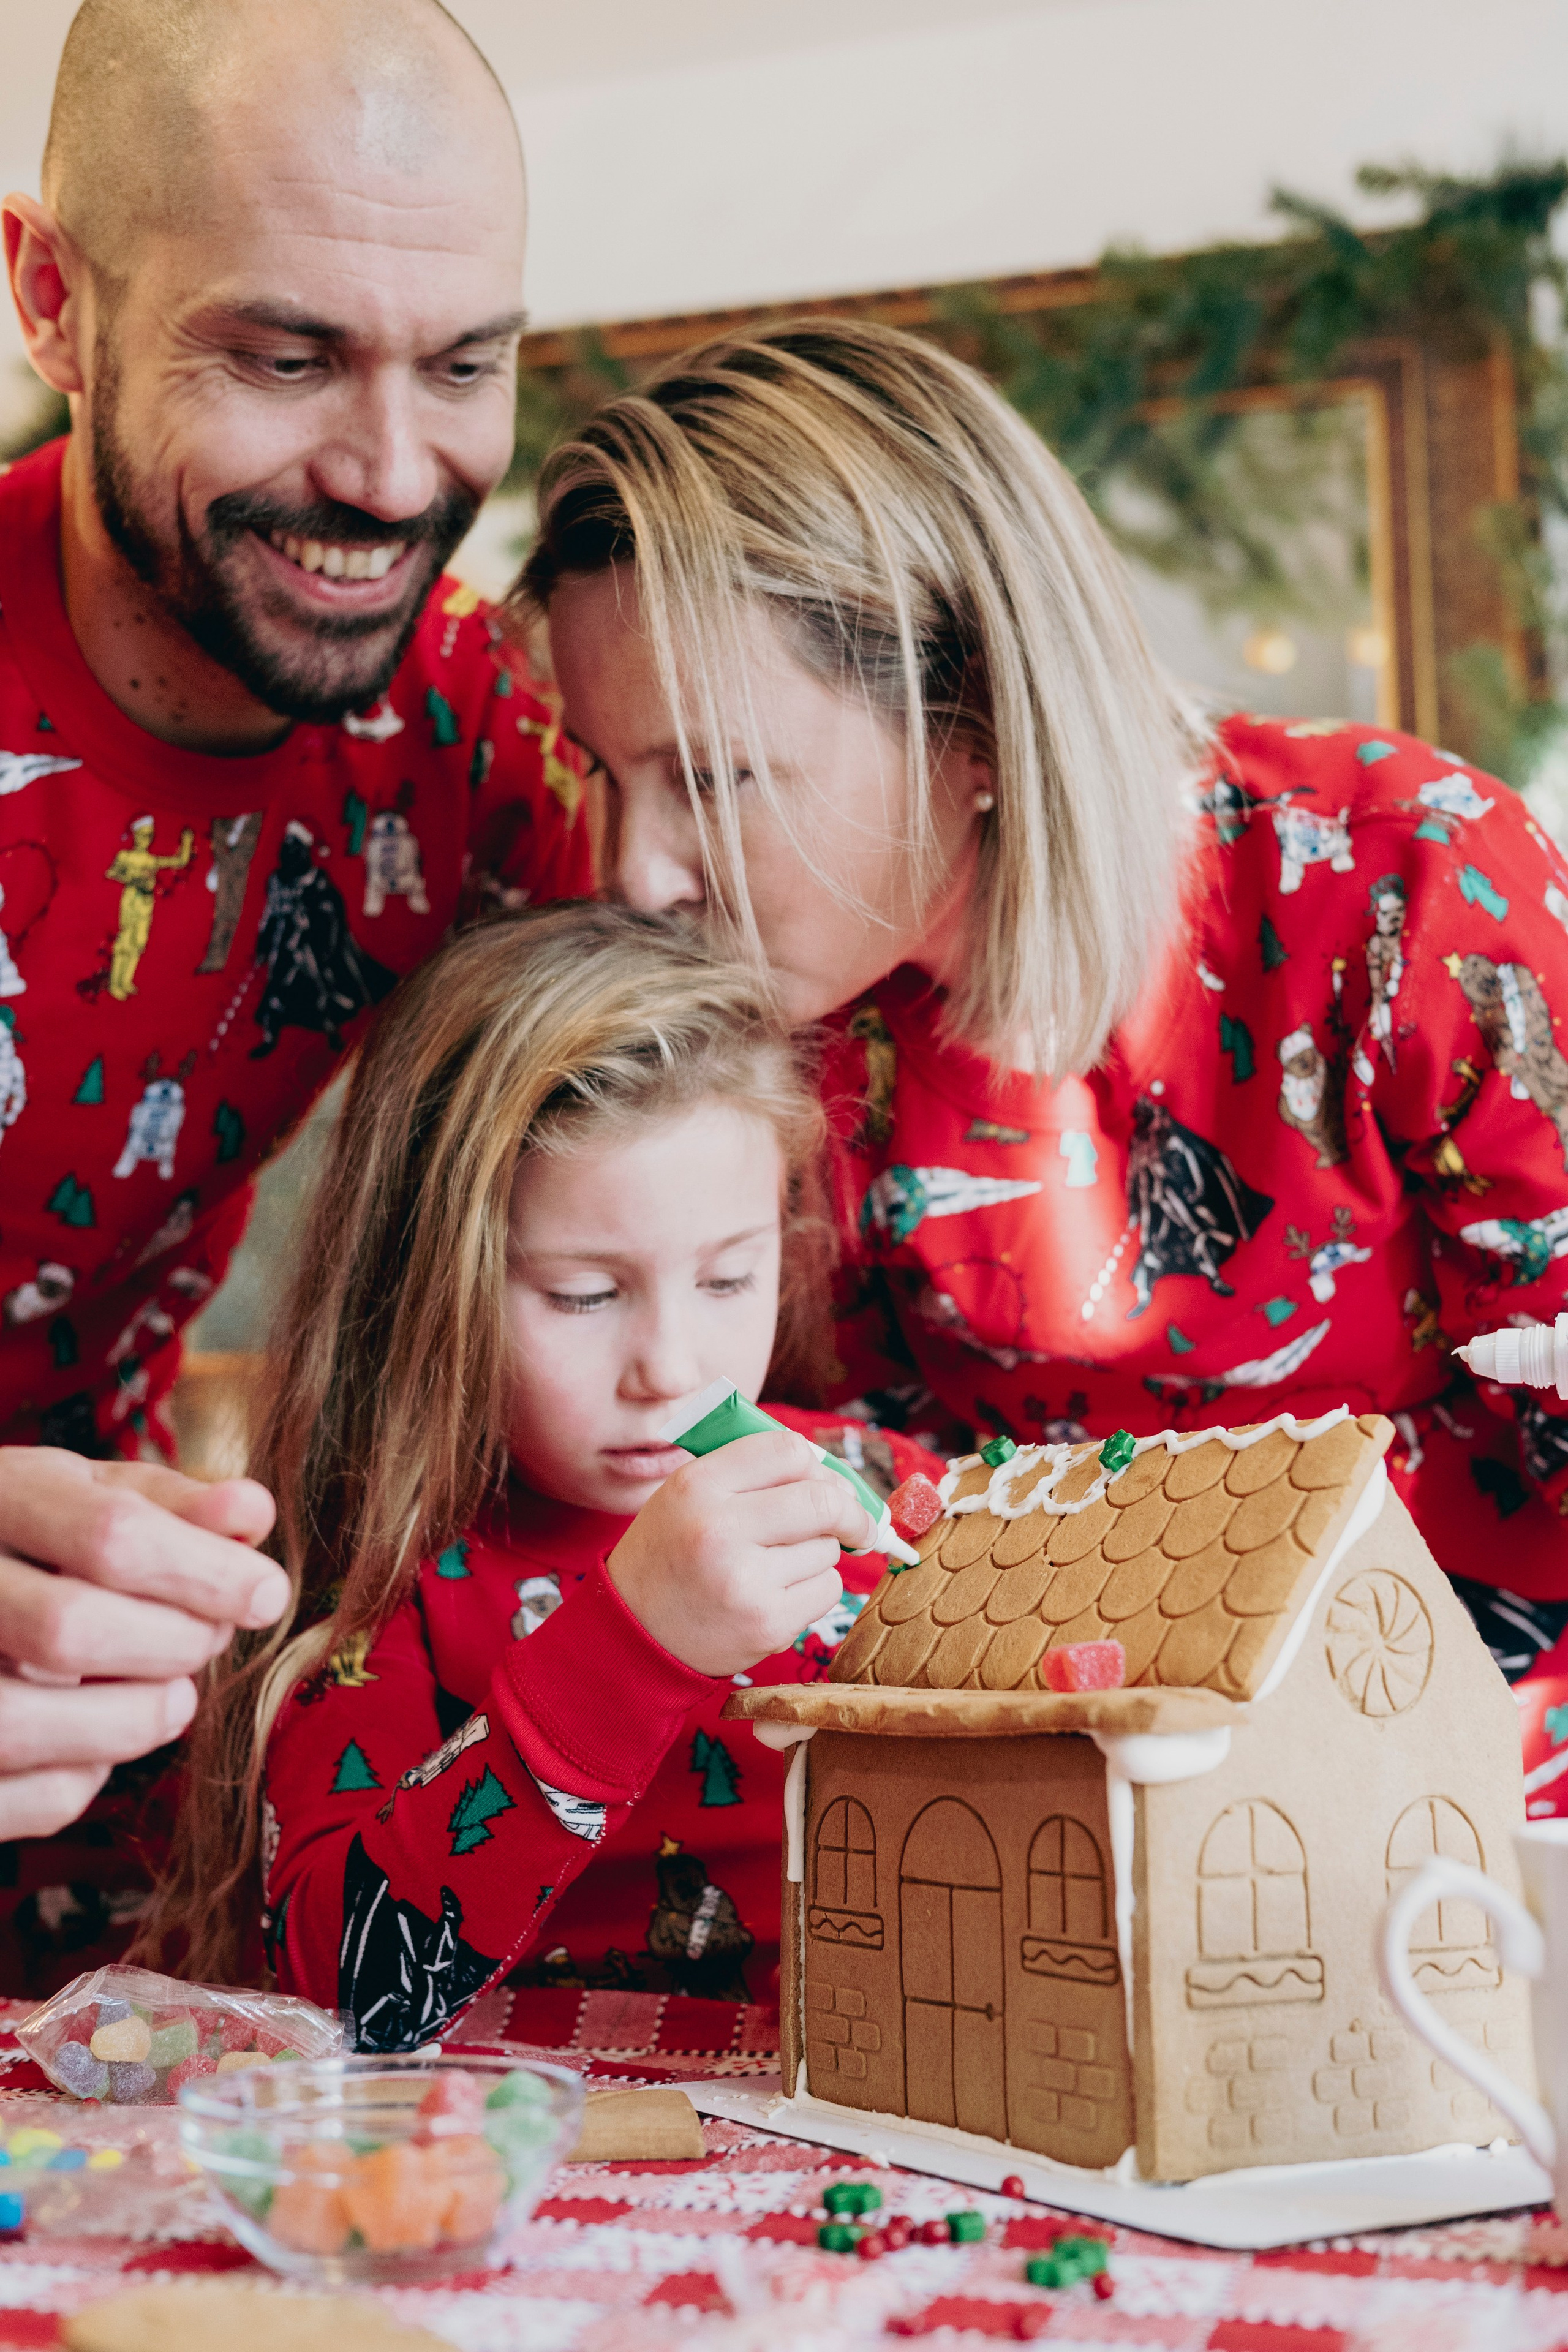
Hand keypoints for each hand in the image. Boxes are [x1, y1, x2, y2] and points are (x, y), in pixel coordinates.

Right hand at [0, 1448, 286, 1839]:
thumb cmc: (29, 1539)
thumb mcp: (86, 1496)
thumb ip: (170, 1504)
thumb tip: (255, 1512)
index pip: (111, 1534)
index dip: (207, 1572)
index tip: (268, 1595)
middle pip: (70, 1628)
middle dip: (172, 1644)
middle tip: (209, 1640)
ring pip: (23, 1723)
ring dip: (132, 1719)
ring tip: (174, 1696)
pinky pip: (19, 1796)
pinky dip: (79, 1777)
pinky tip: (97, 1737)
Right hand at [606, 1430, 875, 1678]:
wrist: (634, 1632)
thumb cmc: (672, 1554)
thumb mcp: (687, 1494)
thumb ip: (750, 1473)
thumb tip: (836, 1477)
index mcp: (697, 1485)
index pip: (787, 1450)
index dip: (818, 1464)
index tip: (827, 1482)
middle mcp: (718, 1529)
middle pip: (823, 1500)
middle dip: (850, 1510)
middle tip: (856, 1523)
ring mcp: (744, 1580)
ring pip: (828, 1548)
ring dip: (818, 1553)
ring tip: (776, 1565)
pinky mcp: (766, 1624)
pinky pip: (827, 1589)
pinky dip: (815, 1588)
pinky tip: (779, 1593)